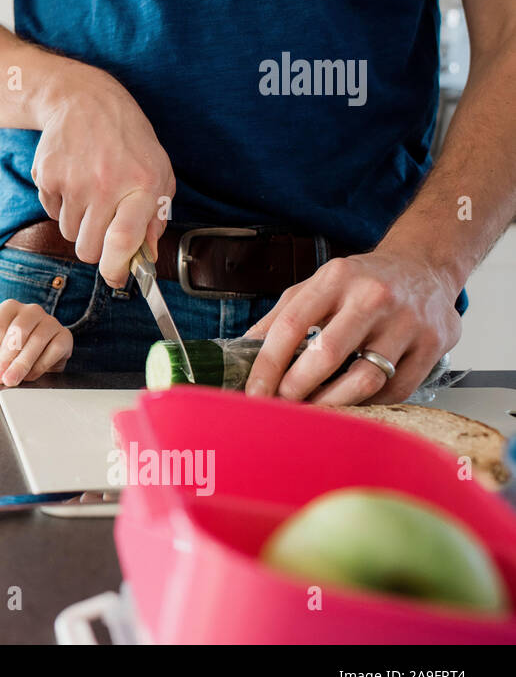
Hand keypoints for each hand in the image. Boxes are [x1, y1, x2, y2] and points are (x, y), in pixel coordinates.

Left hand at [0, 299, 72, 385]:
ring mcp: (50, 322)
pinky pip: (54, 350)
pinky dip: (41, 366)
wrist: (25, 361)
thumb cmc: (1, 349)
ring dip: (22, 364)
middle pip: (18, 331)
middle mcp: (32, 311)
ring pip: (37, 341)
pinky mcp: (64, 337)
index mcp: (10, 308)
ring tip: (11, 380)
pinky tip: (29, 376)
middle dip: (6, 357)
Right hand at [30, 67, 175, 288]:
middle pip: (88, 249)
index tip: (117, 277)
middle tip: (104, 229)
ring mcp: (71, 180)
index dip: (117, 268)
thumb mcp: (158, 172)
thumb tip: (146, 257)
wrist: (83, 101)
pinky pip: (52, 212)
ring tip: (91, 193)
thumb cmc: (128, 140)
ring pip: (69, 234)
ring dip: (79, 224)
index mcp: (140, 185)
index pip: (123, 240)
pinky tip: (74, 179)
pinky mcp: (47, 176)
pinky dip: (62, 205)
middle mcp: (104, 184)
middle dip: (96, 249)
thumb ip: (155, 217)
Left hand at [241, 249, 462, 404]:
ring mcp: (408, 321)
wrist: (424, 266)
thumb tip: (242, 351)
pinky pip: (395, 389)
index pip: (292, 325)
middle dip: (297, 388)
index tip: (255, 392)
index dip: (268, 365)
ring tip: (314, 410)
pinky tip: (352, 401)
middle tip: (282, 405)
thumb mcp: (317, 286)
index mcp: (336, 278)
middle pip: (327, 355)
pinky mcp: (434, 344)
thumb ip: (281, 317)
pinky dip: (369, 403)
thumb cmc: (362, 282)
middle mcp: (374, 296)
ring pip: (364, 379)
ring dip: (332, 403)